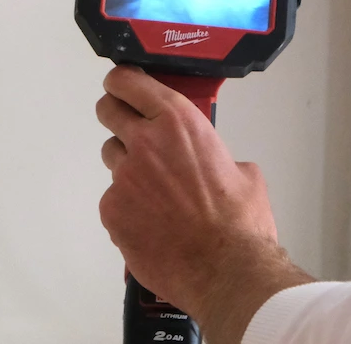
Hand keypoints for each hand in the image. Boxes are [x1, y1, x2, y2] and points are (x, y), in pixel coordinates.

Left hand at [96, 65, 303, 329]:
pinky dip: (127, 206)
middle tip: (131, 129)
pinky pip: (113, 198)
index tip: (124, 86)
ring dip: (127, 165)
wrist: (225, 270)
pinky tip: (151, 222)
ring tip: (154, 190)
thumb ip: (215, 155)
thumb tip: (214, 165)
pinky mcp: (112, 211)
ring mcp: (123, 177)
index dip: (122, 81)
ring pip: (112, 157)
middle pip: (107, 110)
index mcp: (178, 122)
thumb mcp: (243, 171)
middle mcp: (144, 142)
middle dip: (116, 115)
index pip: (129, 81)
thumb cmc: (241, 220)